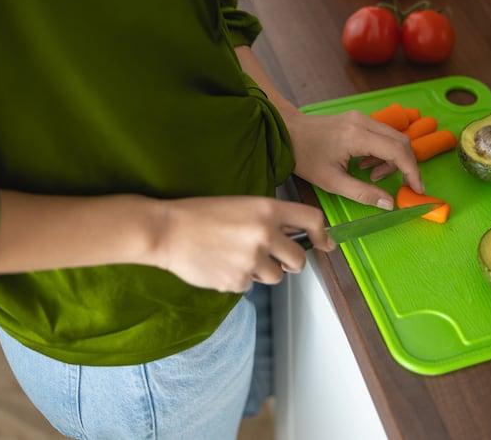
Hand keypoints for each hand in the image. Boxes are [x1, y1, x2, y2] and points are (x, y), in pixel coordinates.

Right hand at [153, 196, 335, 292]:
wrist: (167, 231)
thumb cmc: (201, 215)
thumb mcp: (241, 204)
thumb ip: (269, 218)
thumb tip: (293, 233)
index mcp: (267, 209)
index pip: (312, 219)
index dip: (322, 234)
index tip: (323, 243)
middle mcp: (264, 233)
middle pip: (299, 259)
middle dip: (291, 263)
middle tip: (277, 260)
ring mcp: (251, 259)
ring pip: (276, 277)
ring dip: (262, 272)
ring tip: (236, 257)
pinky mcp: (237, 280)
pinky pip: (250, 285)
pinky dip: (239, 279)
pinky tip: (221, 265)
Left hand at [283, 110, 424, 208]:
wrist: (287, 132)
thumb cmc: (305, 156)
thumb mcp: (331, 182)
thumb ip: (362, 193)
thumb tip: (389, 204)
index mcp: (356, 136)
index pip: (397, 151)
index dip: (412, 171)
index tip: (417, 188)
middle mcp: (362, 122)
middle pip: (401, 141)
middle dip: (407, 166)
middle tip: (404, 186)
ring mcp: (361, 118)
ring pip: (394, 137)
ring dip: (393, 159)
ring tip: (374, 176)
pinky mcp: (358, 119)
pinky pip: (382, 134)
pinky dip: (383, 152)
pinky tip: (367, 165)